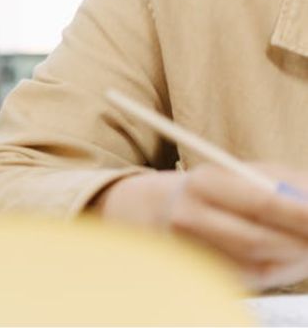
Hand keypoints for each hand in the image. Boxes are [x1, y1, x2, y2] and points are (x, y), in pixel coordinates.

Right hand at [94, 164, 307, 289]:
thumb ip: (284, 183)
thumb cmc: (213, 189)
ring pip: (258, 263)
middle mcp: (191, 217)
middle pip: (258, 239)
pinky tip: (291, 258)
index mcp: (205, 182)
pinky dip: (281, 269)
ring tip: (307, 245)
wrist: (157, 211)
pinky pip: (253, 277)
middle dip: (302, 242)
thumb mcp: (243, 172)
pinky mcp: (201, 274)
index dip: (301, 213)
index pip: (261, 202)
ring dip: (295, 258)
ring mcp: (192, 250)